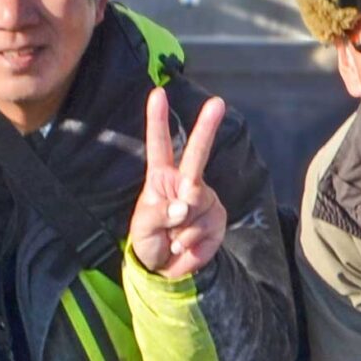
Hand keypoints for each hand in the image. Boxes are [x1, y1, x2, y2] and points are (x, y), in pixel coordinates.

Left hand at [129, 89, 228, 277]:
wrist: (165, 267)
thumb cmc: (149, 239)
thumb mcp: (143, 226)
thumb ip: (159, 213)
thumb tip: (184, 206)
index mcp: (162, 178)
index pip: (159, 145)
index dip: (158, 120)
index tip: (158, 93)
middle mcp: (186, 182)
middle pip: (196, 154)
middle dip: (206, 129)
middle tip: (217, 103)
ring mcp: (205, 198)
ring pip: (194, 206)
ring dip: (179, 229)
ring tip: (172, 238)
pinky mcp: (218, 218)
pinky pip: (202, 229)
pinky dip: (189, 243)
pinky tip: (183, 246)